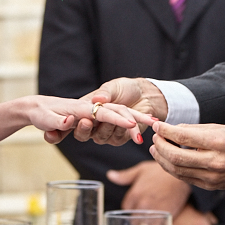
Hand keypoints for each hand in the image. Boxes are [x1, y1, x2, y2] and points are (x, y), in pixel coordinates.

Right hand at [49, 77, 166, 145]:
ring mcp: (107, 132)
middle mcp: (96, 123)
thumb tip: (97, 99)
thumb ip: (105, 93)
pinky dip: (129, 132)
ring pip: (105, 136)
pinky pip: (119, 138)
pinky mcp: (119, 137)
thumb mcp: (113, 87)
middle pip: (91, 133)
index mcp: (89, 110)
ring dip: (117, 127)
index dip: (81, 126)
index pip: (80, 123)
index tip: (85, 121)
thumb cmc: (125, 88)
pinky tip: (136, 124)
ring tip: (130, 121)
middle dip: (101, 127)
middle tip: (110, 122)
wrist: (144, 94)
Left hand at [107, 161, 190, 218]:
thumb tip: (110, 175)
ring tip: (151, 222)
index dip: (131, 209)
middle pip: (133, 221)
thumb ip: (125, 176)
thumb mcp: (141, 169)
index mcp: (135, 193)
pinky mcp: (165, 216)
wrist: (181, 175)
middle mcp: (142, 203)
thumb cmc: (160, 171)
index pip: (126, 209)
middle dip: (138, 220)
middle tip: (145, 216)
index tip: (138, 208)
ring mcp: (154, 211)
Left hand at [150, 122, 224, 189]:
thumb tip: (171, 130)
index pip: (183, 137)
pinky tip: (167, 160)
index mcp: (218, 142)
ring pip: (177, 171)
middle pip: (176, 157)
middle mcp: (215, 162)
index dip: (166, 131)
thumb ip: (194, 130)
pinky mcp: (210, 186)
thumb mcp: (219, 127)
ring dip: (162, 159)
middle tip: (155, 138)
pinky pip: (185, 178)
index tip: (158, 126)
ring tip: (156, 149)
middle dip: (160, 146)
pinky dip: (173, 169)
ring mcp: (212, 177)